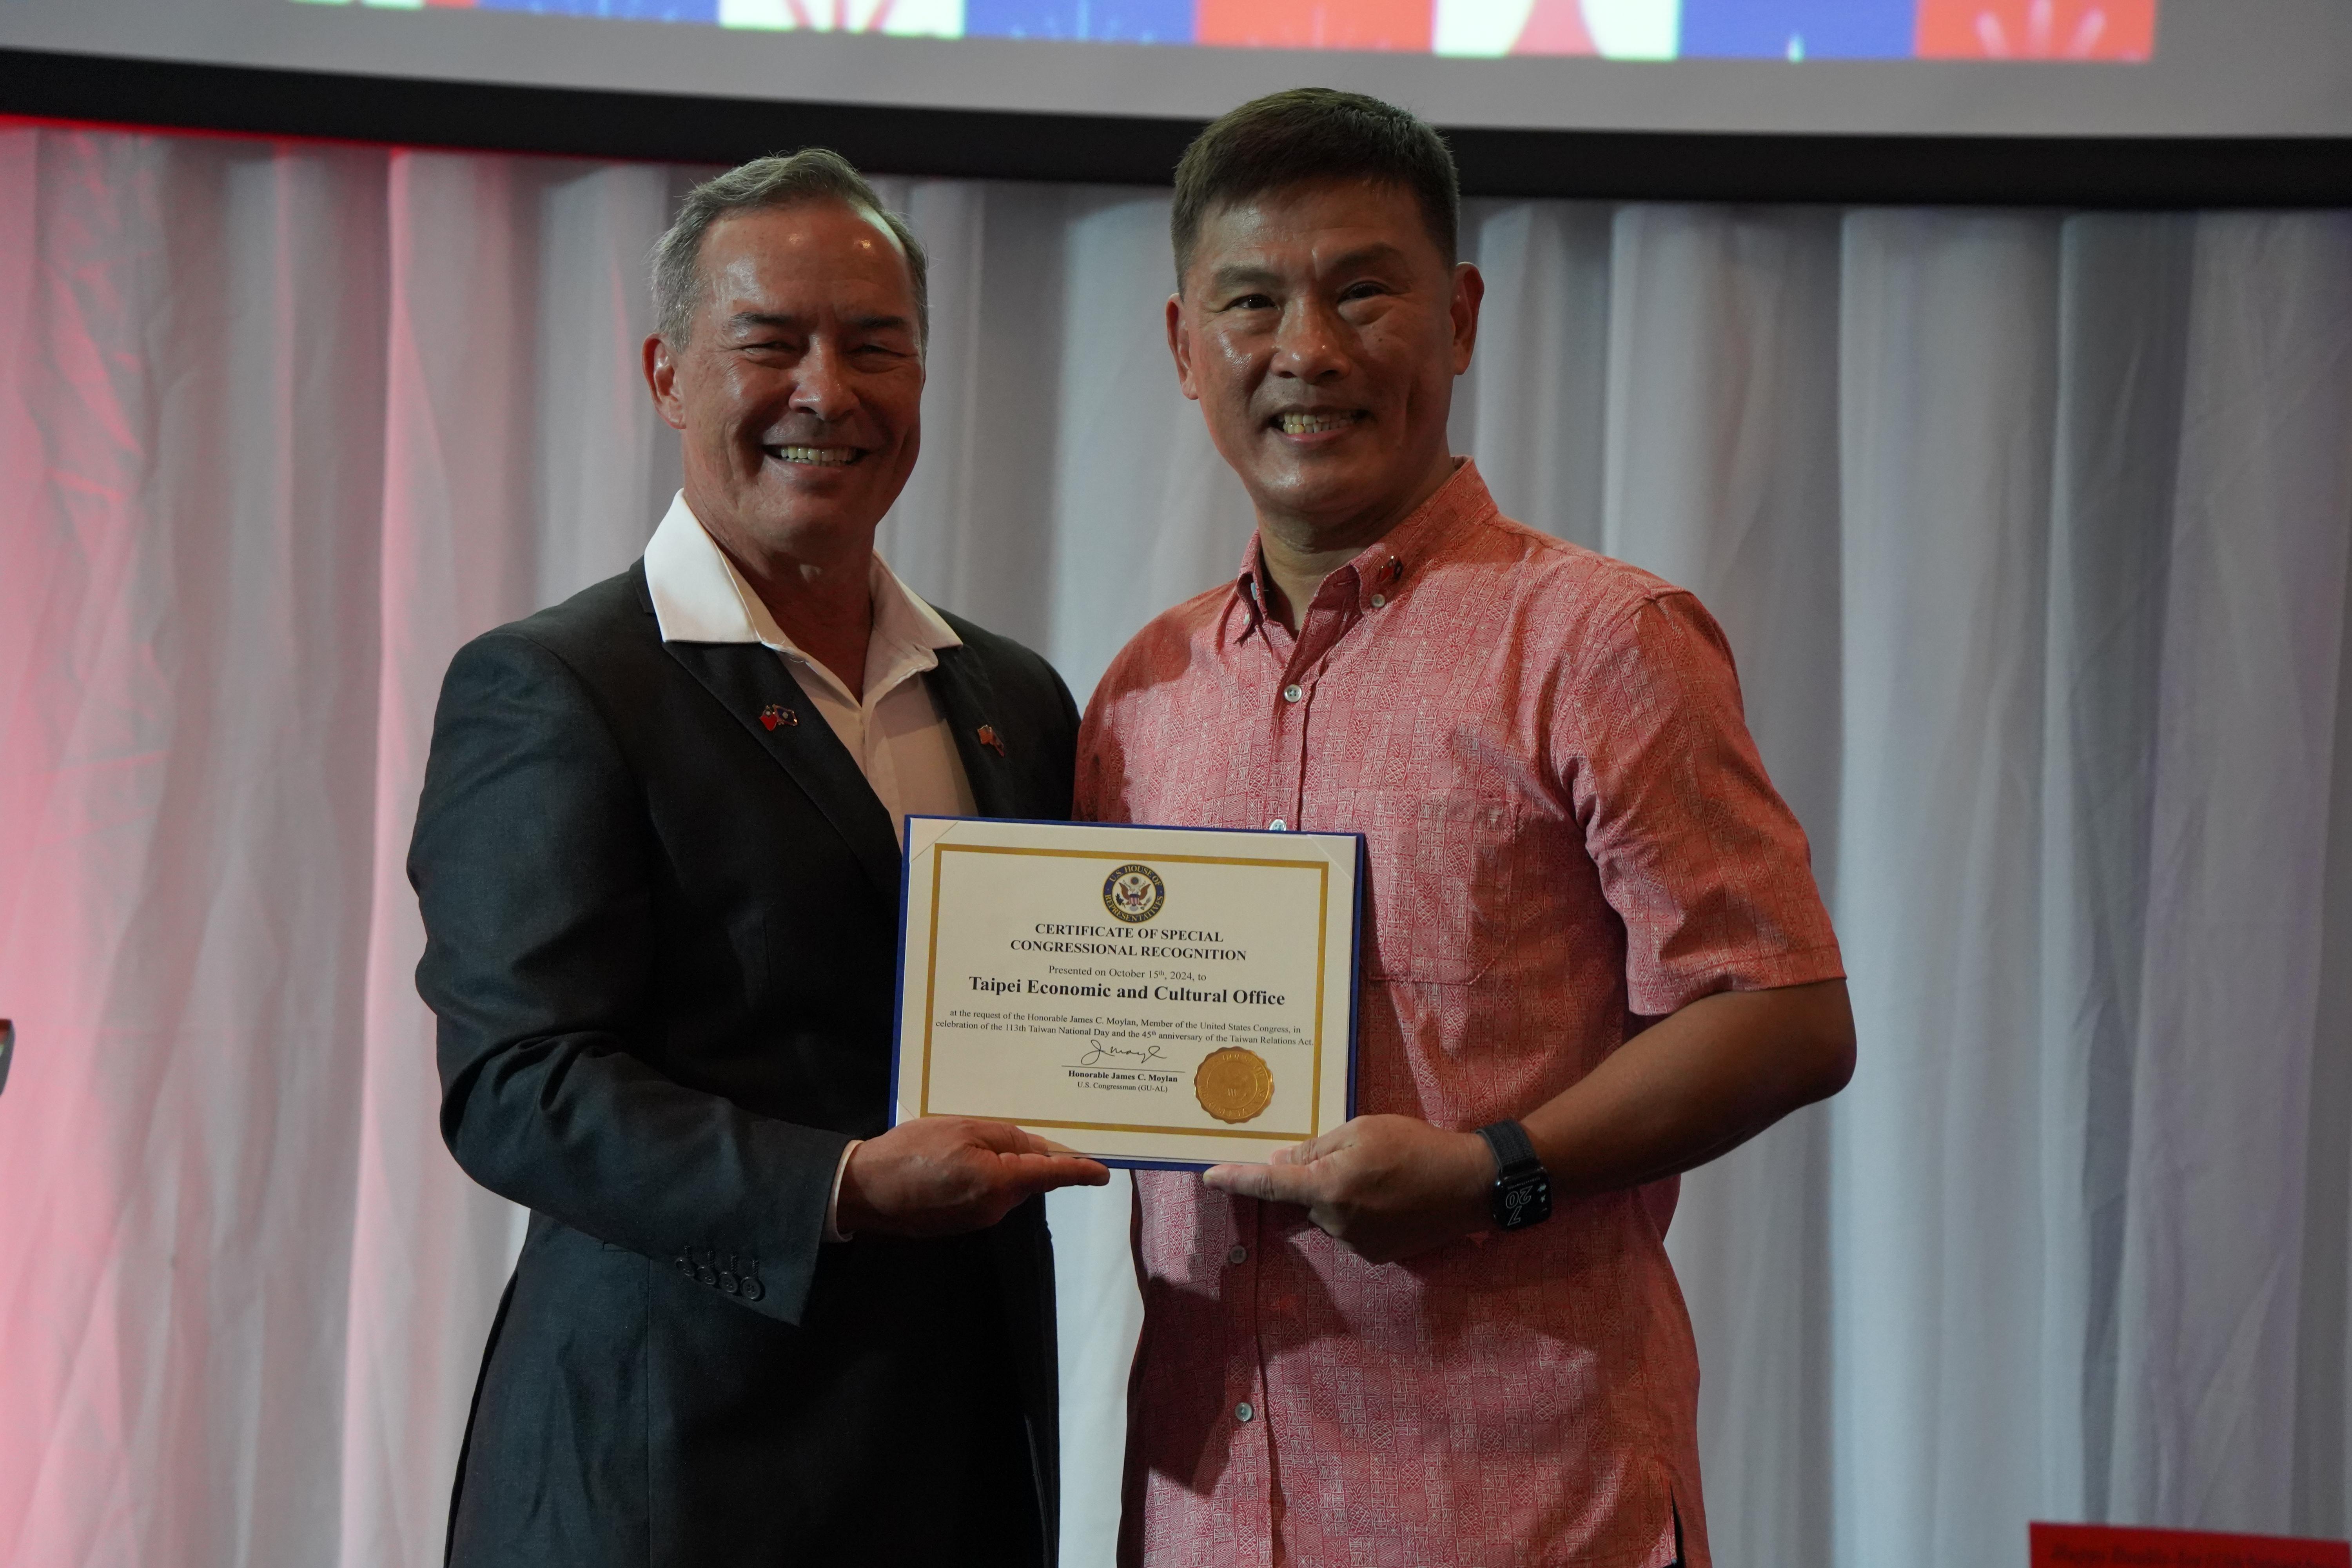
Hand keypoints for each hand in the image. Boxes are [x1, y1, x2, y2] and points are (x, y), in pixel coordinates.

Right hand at [836, 1117, 1109, 1237]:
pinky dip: (981, 1174)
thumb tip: (1036, 1147)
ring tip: (970, 1136)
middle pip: (1028, 1177)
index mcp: (1001, 1183)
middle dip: (1027, 1153)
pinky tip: (957, 1156)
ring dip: (1000, 1162)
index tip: (1103, 1172)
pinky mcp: (959, 1222)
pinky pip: (984, 1193)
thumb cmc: (911, 1153)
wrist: (863, 1192)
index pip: (1053, 1175)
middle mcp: (996, 1208)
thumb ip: (1005, 1136)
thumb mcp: (962, 1128)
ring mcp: (977, 1219)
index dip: (1080, 1171)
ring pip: (1006, 1184)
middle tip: (1009, 1124)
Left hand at [1202, 1114, 1492, 1263]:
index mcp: (1329, 1187)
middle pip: (1305, 1198)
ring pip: (1329, 1213)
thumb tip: (1278, 1162)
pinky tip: (1391, 1196)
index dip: (1237, 1180)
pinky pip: (1351, 1228)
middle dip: (1319, 1178)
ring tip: (1384, 1175)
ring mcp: (1356, 1243)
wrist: (1470, 1185)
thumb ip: (1316, 1149)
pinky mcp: (1376, 1255)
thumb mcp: (1363, 1129)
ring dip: (1342, 1195)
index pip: (1270, 1185)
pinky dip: (1361, 1211)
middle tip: (1359, 1156)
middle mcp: (1336, 1222)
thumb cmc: (1416, 1146)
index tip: (1208, 1177)